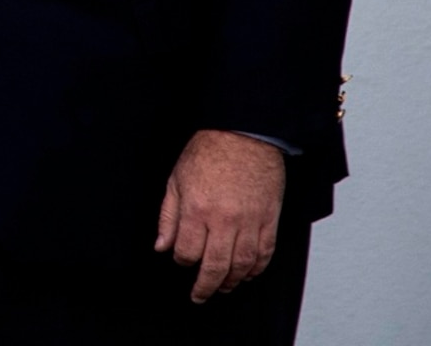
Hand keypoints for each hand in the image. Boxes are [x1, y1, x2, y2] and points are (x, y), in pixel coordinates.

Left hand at [155, 130, 284, 301]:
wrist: (244, 135)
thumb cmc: (208, 152)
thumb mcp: (176, 180)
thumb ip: (168, 216)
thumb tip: (161, 244)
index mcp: (197, 209)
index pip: (188, 251)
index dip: (182, 261)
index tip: (181, 260)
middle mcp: (224, 220)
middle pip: (215, 266)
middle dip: (206, 285)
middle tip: (200, 295)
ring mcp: (250, 222)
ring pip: (242, 265)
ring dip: (232, 282)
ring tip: (223, 287)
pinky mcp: (269, 221)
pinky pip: (265, 254)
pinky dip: (257, 269)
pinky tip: (248, 274)